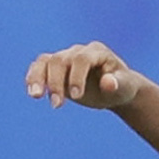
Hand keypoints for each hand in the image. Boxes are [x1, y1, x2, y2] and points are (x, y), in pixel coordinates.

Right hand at [26, 43, 140, 110]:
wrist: (116, 89)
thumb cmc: (122, 87)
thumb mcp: (125, 87)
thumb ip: (118, 83)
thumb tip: (108, 82)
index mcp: (97, 52)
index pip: (81, 59)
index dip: (76, 76)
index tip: (76, 96)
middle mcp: (78, 52)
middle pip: (60, 60)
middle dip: (56, 82)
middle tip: (57, 106)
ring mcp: (66, 58)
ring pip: (45, 61)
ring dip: (38, 78)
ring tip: (36, 96)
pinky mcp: (56, 69)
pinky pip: (40, 67)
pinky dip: (34, 78)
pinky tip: (33, 93)